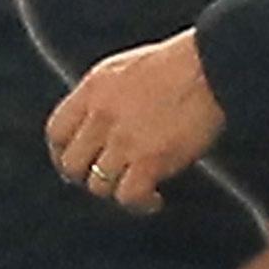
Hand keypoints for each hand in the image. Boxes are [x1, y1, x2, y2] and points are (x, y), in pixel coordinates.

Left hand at [46, 29, 224, 213]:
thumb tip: (97, 126)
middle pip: (72, 164)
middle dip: (87, 177)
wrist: (212, 66)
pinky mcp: (149, 160)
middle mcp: (102, 115)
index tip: (78, 164)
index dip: (62, 153)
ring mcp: (124, 139)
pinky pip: (129, 197)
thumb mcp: (127, 69)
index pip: (56, 131)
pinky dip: (140, 203)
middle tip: (109, 179)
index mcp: (94, 88)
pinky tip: (155, 199)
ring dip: (118, 190)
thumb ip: (105, 96)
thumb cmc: (181, 64)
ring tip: (140, 188)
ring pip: (98, 185)